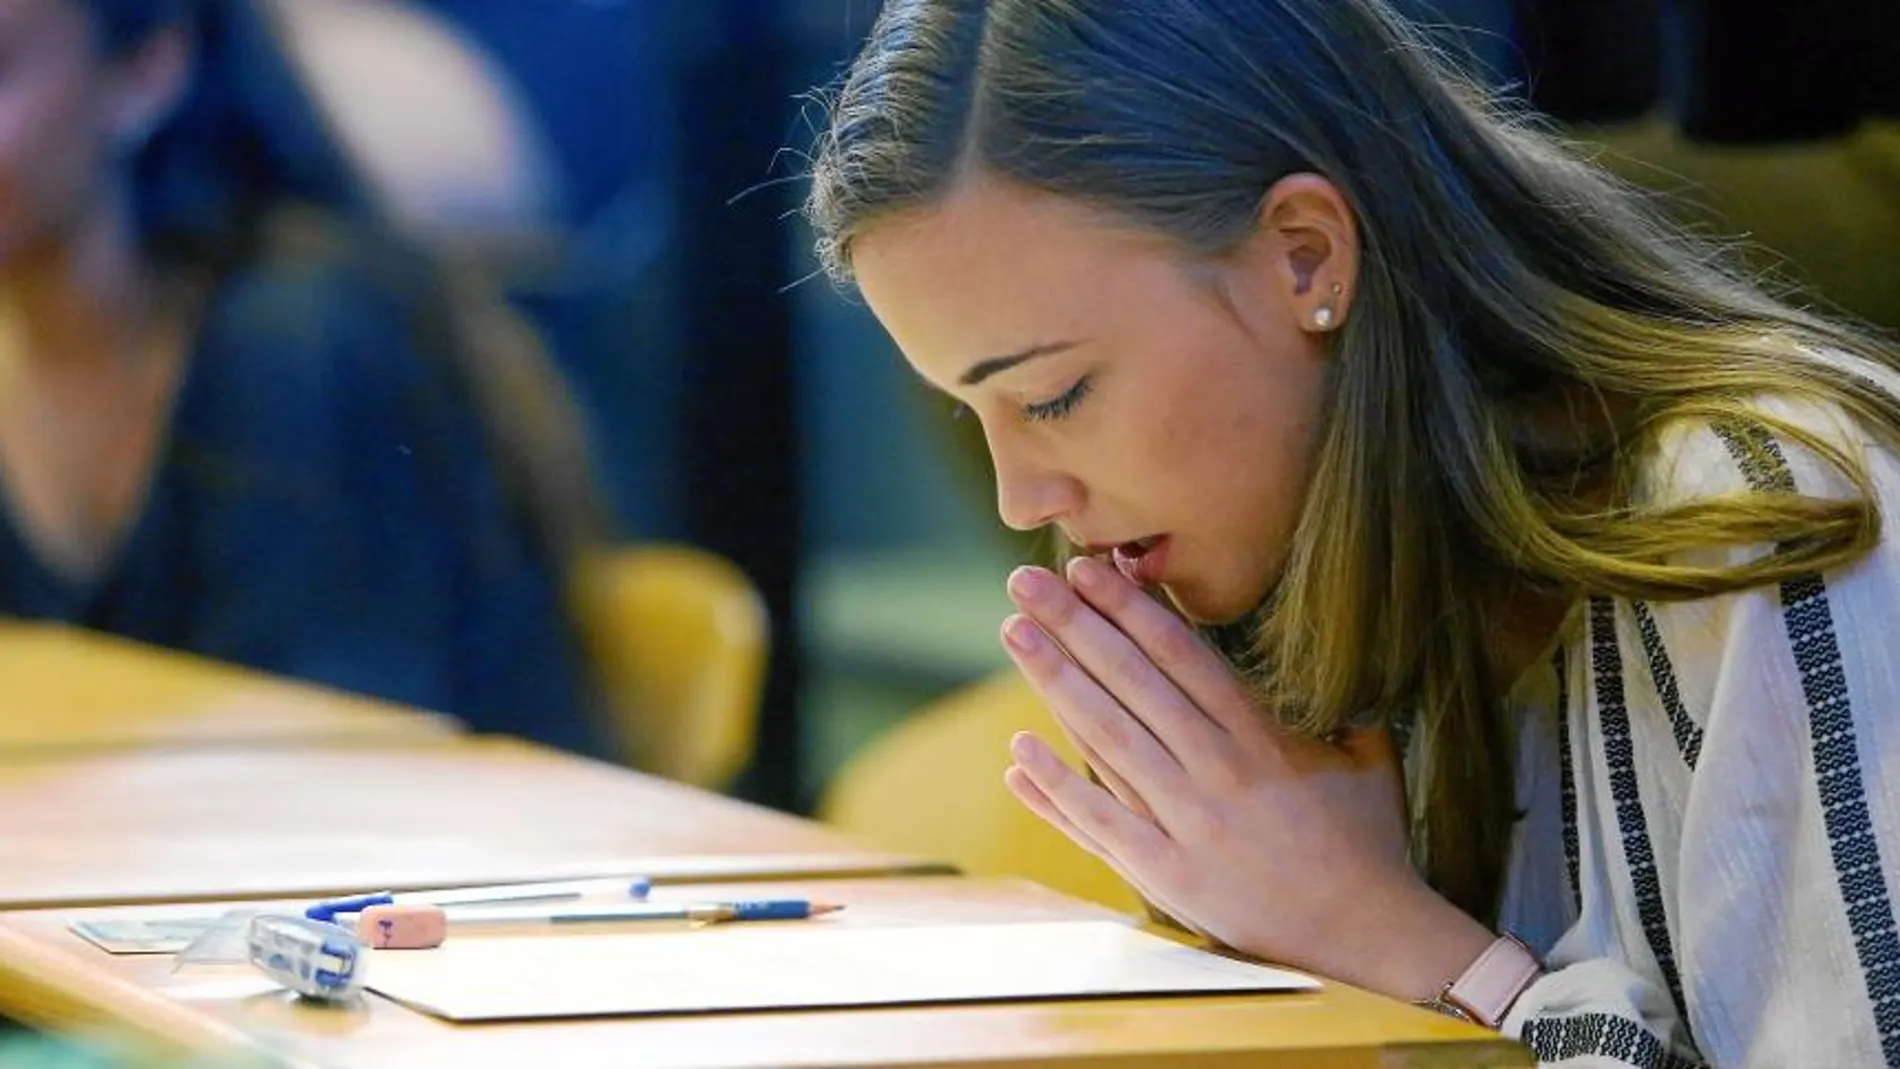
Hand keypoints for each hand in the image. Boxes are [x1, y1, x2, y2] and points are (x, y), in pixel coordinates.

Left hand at [999, 557, 1494, 999]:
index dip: (1130, 608)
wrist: (1369, 937)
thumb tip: (1324, 649)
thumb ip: (1332, 702)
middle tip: (1026, 581)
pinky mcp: (1168, 876)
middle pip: (1133, 683)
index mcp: (1263, 736)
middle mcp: (1219, 771)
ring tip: (1014, 633)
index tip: (1090, 569)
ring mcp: (1190, 824)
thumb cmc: (1369, 843)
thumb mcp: (1365, 756)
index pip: (1182, 655)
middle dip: (1076, 625)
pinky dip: (1057, 787)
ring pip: (1108, 739)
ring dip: (1056, 682)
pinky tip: (1018, 751)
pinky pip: (1101, 822)